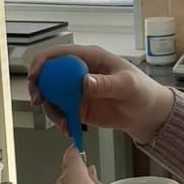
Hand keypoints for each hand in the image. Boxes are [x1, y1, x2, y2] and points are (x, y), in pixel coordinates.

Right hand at [28, 45, 173, 142]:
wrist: (148, 115)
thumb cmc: (142, 92)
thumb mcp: (127, 85)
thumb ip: (106, 83)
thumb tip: (85, 81)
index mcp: (90, 58)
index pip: (59, 54)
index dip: (43, 62)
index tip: (35, 77)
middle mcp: (79, 72)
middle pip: (49, 74)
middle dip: (39, 86)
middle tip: (39, 102)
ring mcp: (77, 90)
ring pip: (52, 95)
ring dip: (50, 109)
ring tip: (62, 122)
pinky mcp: (78, 107)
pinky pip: (61, 111)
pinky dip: (60, 120)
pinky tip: (68, 128)